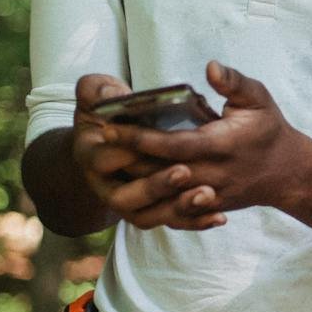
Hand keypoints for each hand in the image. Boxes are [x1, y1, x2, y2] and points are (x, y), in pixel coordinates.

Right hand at [73, 73, 225, 230]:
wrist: (103, 145)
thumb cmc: (106, 113)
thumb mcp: (94, 95)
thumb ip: (97, 89)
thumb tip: (116, 92)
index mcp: (91, 154)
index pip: (105, 159)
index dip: (126, 152)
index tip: (152, 142)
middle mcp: (106, 185)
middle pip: (127, 196)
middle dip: (156, 186)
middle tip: (185, 171)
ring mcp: (129, 202)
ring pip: (148, 216)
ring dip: (177, 208)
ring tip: (207, 195)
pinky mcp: (151, 211)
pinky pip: (170, 223)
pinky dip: (193, 222)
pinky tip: (219, 216)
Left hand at [100, 61, 304, 214]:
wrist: (287, 174)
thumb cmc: (268, 129)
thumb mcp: (259, 99)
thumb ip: (234, 82)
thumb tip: (209, 66)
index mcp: (221, 145)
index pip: (171, 144)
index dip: (138, 136)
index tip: (108, 125)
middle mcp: (211, 175)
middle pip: (157, 171)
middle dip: (124, 157)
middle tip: (92, 141)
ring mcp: (208, 195)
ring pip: (160, 193)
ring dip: (130, 179)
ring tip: (102, 161)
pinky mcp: (205, 207)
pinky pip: (169, 208)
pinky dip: (145, 199)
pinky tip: (124, 185)